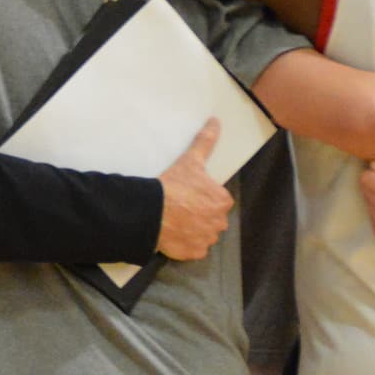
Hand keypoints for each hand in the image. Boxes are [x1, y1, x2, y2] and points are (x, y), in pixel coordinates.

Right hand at [156, 119, 231, 260]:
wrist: (152, 213)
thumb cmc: (173, 186)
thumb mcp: (191, 161)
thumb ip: (206, 141)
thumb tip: (216, 121)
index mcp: (223, 201)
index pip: (218, 200)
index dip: (204, 197)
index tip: (190, 195)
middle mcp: (220, 223)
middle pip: (213, 218)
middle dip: (201, 214)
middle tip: (182, 208)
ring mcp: (207, 239)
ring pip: (204, 233)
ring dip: (195, 229)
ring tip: (177, 221)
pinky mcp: (194, 253)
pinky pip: (194, 248)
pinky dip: (187, 243)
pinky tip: (175, 234)